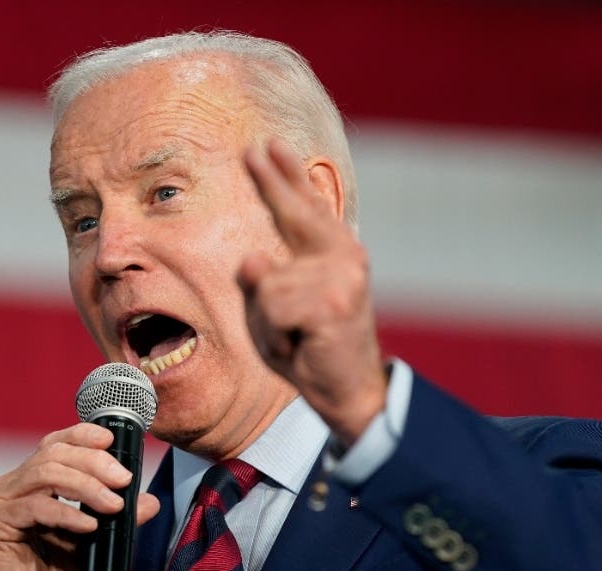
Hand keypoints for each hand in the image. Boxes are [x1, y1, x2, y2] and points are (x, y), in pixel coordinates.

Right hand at [0, 423, 159, 570]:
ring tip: (113, 504)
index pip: (57, 443)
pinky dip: (67, 513)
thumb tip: (149, 500)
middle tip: (124, 480)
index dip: (84, 436)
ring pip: (45, 473)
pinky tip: (89, 526)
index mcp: (31, 483)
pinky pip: (35, 507)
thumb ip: (119, 519)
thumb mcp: (97, 545)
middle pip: (54, 453)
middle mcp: (12, 486)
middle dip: (94, 462)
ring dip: (86, 485)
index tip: (115, 441)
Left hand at [240, 139, 386, 446]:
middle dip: (271, 182)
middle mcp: (343, 256)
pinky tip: (299, 345)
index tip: (270, 146)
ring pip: (266, 284)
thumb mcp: (277, 312)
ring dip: (267, 321)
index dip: (285, 177)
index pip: (304, 209)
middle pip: (294, 213)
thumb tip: (252, 258)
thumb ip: (263, 281)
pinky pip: (272, 307)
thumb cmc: (311, 351)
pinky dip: (274, 334)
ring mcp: (341, 277)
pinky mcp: (331, 302)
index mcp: (332, 256)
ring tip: (293, 338)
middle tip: (252, 148)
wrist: (349, 392)